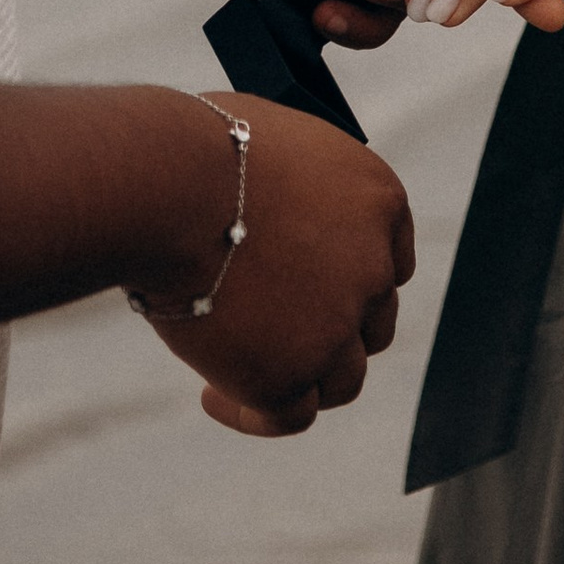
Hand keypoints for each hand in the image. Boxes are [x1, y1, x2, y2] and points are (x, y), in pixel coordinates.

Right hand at [136, 92, 416, 437]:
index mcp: (377, 198)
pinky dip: (253, 415)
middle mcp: (372, 267)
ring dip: (303, 375)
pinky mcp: (289, 376)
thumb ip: (297, 190)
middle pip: (371, 321)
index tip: (319, 286)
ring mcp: (336, 328)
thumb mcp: (278, 148)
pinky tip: (213, 397)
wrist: (172, 185)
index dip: (358, 280)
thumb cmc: (203, 148)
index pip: (391, 258)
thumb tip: (271, 213)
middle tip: (279, 328)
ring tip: (247, 366)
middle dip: (331, 328)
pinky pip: (289, 416)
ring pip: (342, 378)